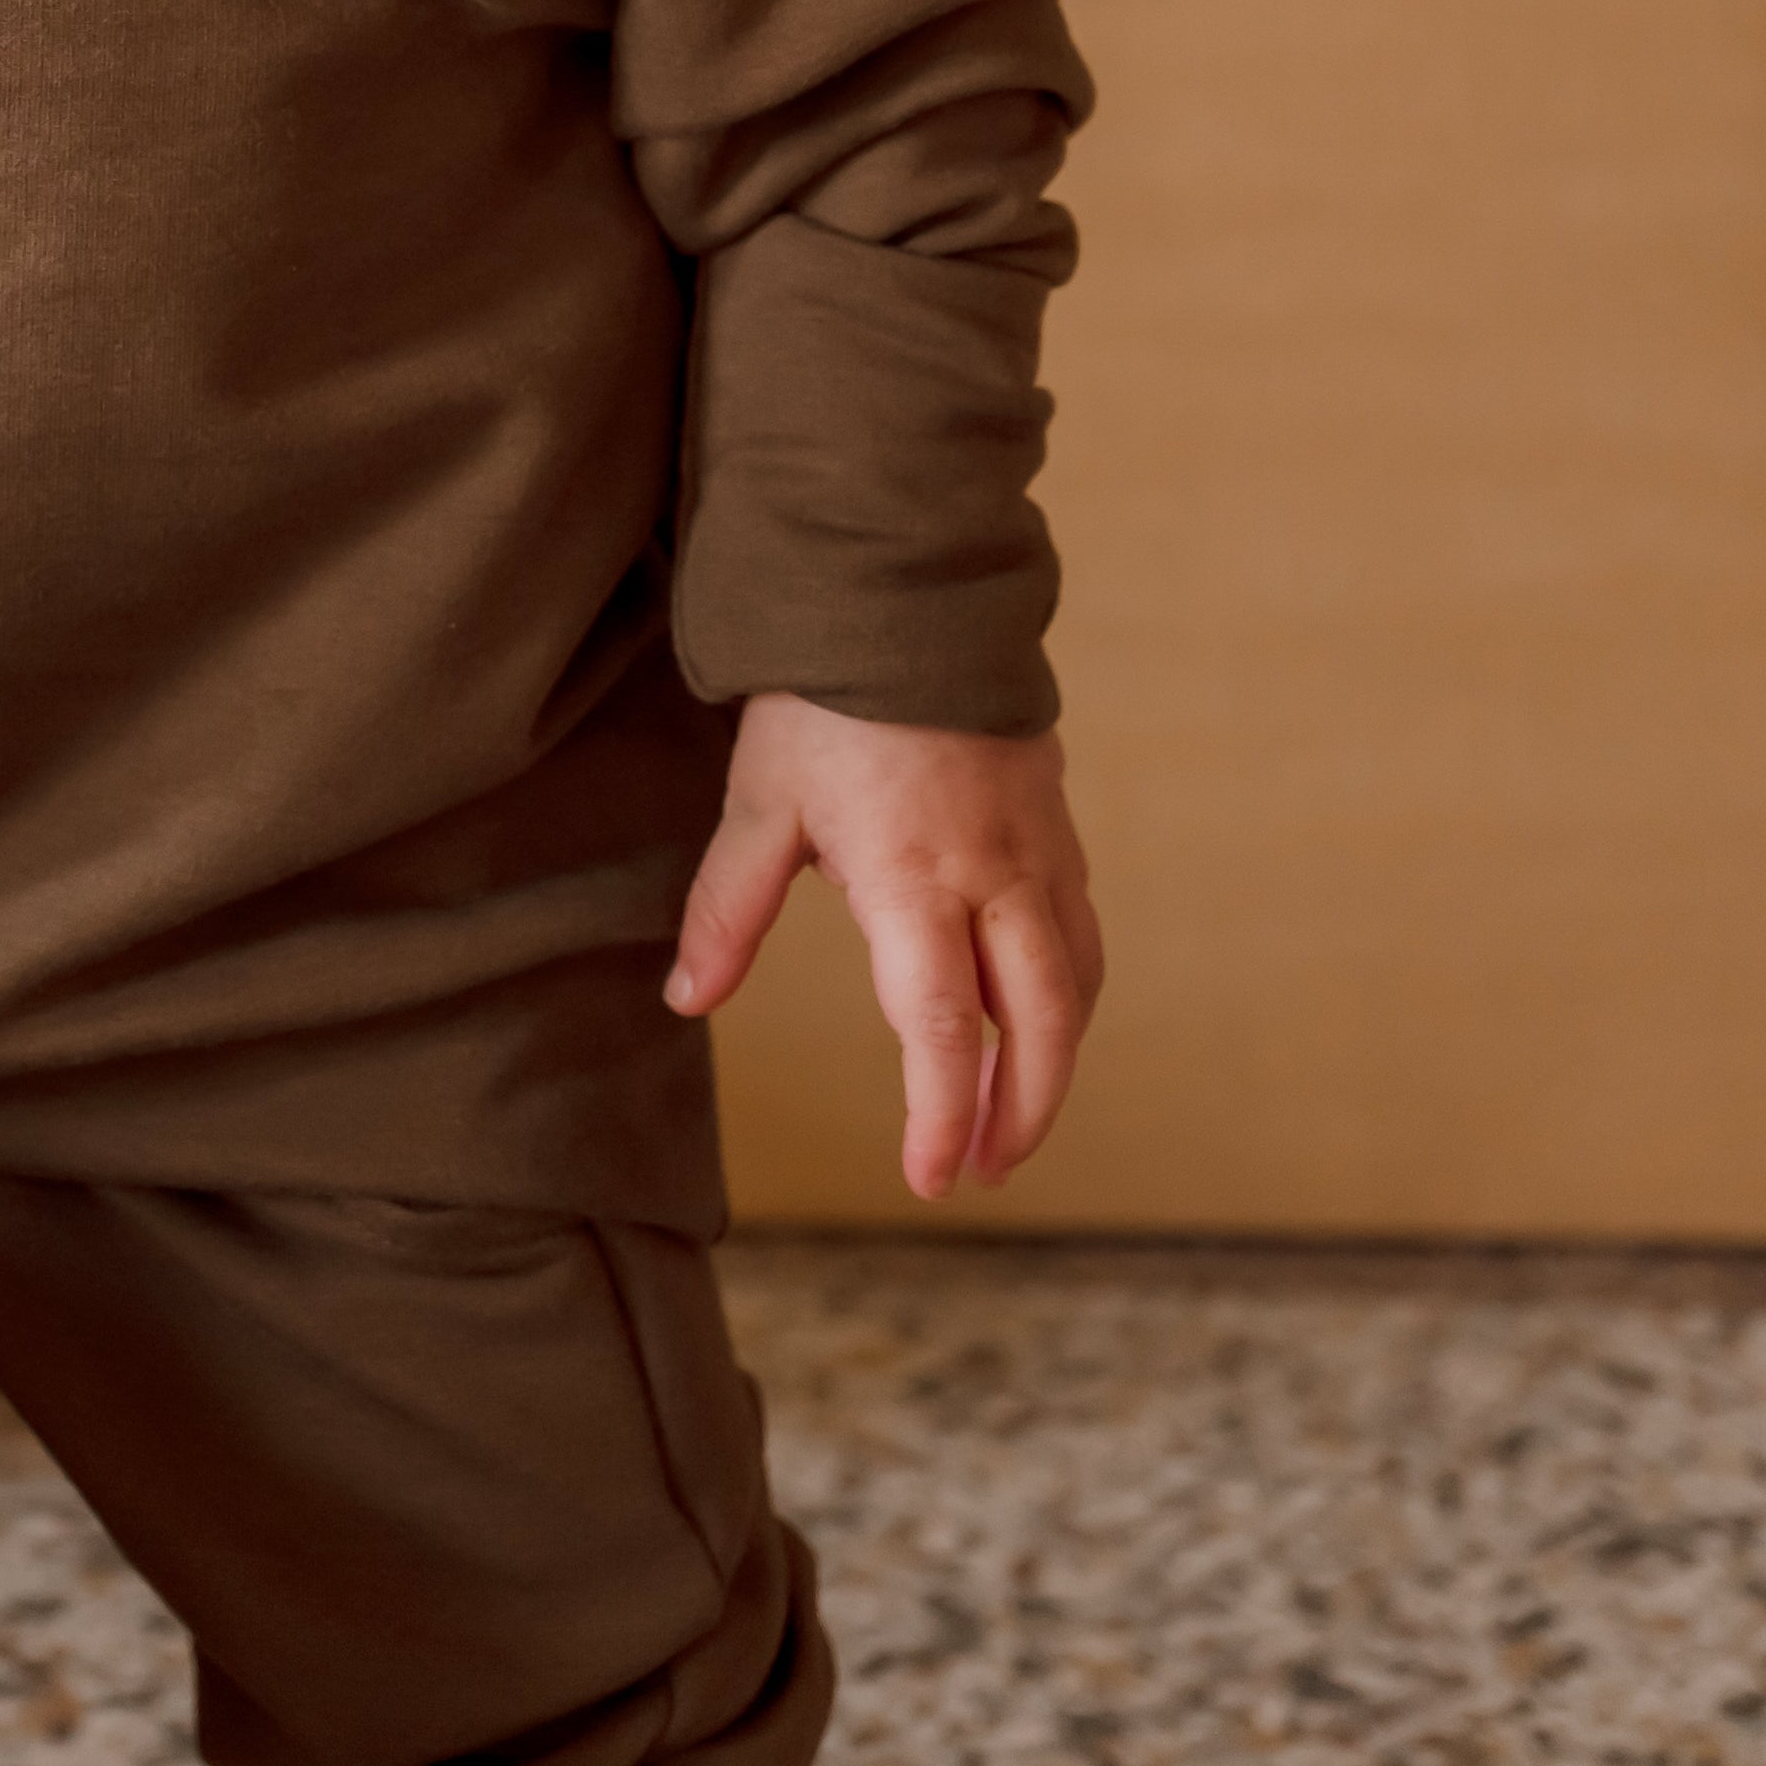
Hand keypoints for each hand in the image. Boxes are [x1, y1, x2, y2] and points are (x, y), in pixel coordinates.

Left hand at [665, 688, 1104, 1201]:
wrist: (907, 587)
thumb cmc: (823, 697)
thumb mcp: (759, 800)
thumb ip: (727, 909)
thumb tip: (687, 998)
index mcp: (914, 876)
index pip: (942, 1027)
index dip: (939, 1116)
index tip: (929, 1179)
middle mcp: (994, 873)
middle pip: (1042, 1024)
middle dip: (1020, 1114)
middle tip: (983, 1171)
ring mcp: (1038, 847)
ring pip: (1075, 983)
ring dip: (1051, 1062)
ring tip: (1007, 1117)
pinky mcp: (1056, 823)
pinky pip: (1078, 930)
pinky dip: (1065, 993)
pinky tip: (1031, 1016)